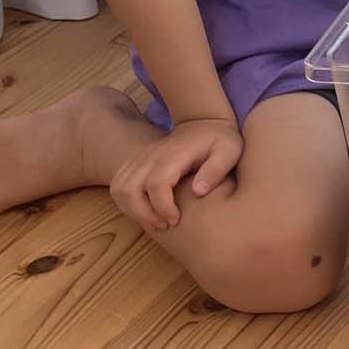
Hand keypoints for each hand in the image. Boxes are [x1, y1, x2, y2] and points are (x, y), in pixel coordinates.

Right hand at [110, 115, 242, 232]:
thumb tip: (198, 191)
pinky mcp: (136, 163)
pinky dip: (127, 203)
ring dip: (133, 210)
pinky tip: (148, 211)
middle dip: (143, 214)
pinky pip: (119, 186)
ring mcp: (140, 158)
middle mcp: (151, 155)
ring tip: (157, 221)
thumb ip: (216, 170)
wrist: (203, 122)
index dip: (162, 207)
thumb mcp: (230, 151)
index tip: (176, 220)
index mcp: (175, 154)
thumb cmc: (220, 140)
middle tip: (165, 225)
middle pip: (129, 189)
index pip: (156, 184)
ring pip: (119, 189)